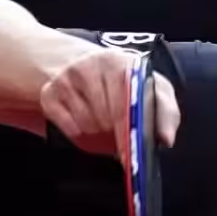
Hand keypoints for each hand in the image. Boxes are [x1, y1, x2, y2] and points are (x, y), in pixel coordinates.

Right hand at [40, 48, 180, 157]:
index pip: (129, 103)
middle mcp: (95, 64)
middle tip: (120, 136)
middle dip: (116, 133)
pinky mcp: (50, 91)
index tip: (134, 151)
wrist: (88, 66)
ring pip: (87, 123)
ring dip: (97, 131)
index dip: (132, 131)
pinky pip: (66, 125)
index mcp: (125, 64)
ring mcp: (69, 76)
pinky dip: (77, 131)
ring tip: (103, 123)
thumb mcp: (155, 91)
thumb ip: (166, 114)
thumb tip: (166, 138)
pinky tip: (84, 122)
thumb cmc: (128, 85)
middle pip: (107, 117)